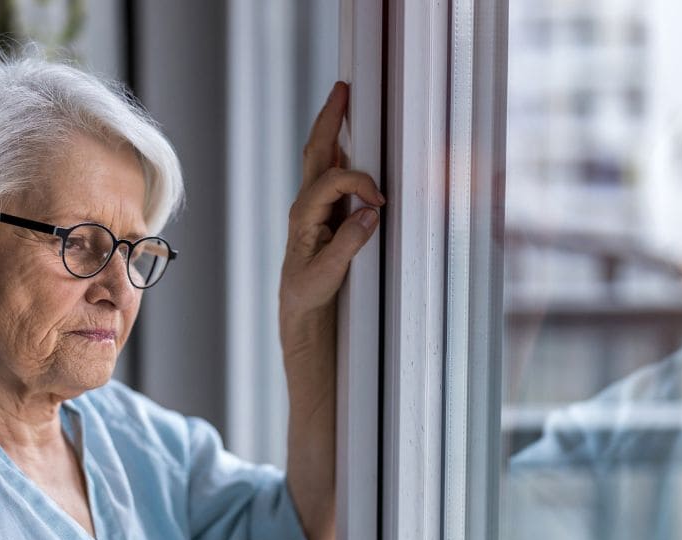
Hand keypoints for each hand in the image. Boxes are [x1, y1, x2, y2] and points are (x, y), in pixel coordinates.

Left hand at [280, 81, 384, 352]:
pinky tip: (351, 140)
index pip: (333, 179)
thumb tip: (371, 213)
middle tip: (343, 89)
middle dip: (330, 119)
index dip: (360, 182)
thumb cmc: (309, 292)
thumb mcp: (327, 274)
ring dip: (333, 128)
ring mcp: (314, 205)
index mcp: (303, 215)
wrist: (300, 307)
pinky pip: (331, 172)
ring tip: (344, 101)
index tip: (380, 201)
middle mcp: (306, 204)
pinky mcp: (325, 212)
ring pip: (322, 157)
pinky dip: (341, 150)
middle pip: (317, 151)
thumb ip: (348, 244)